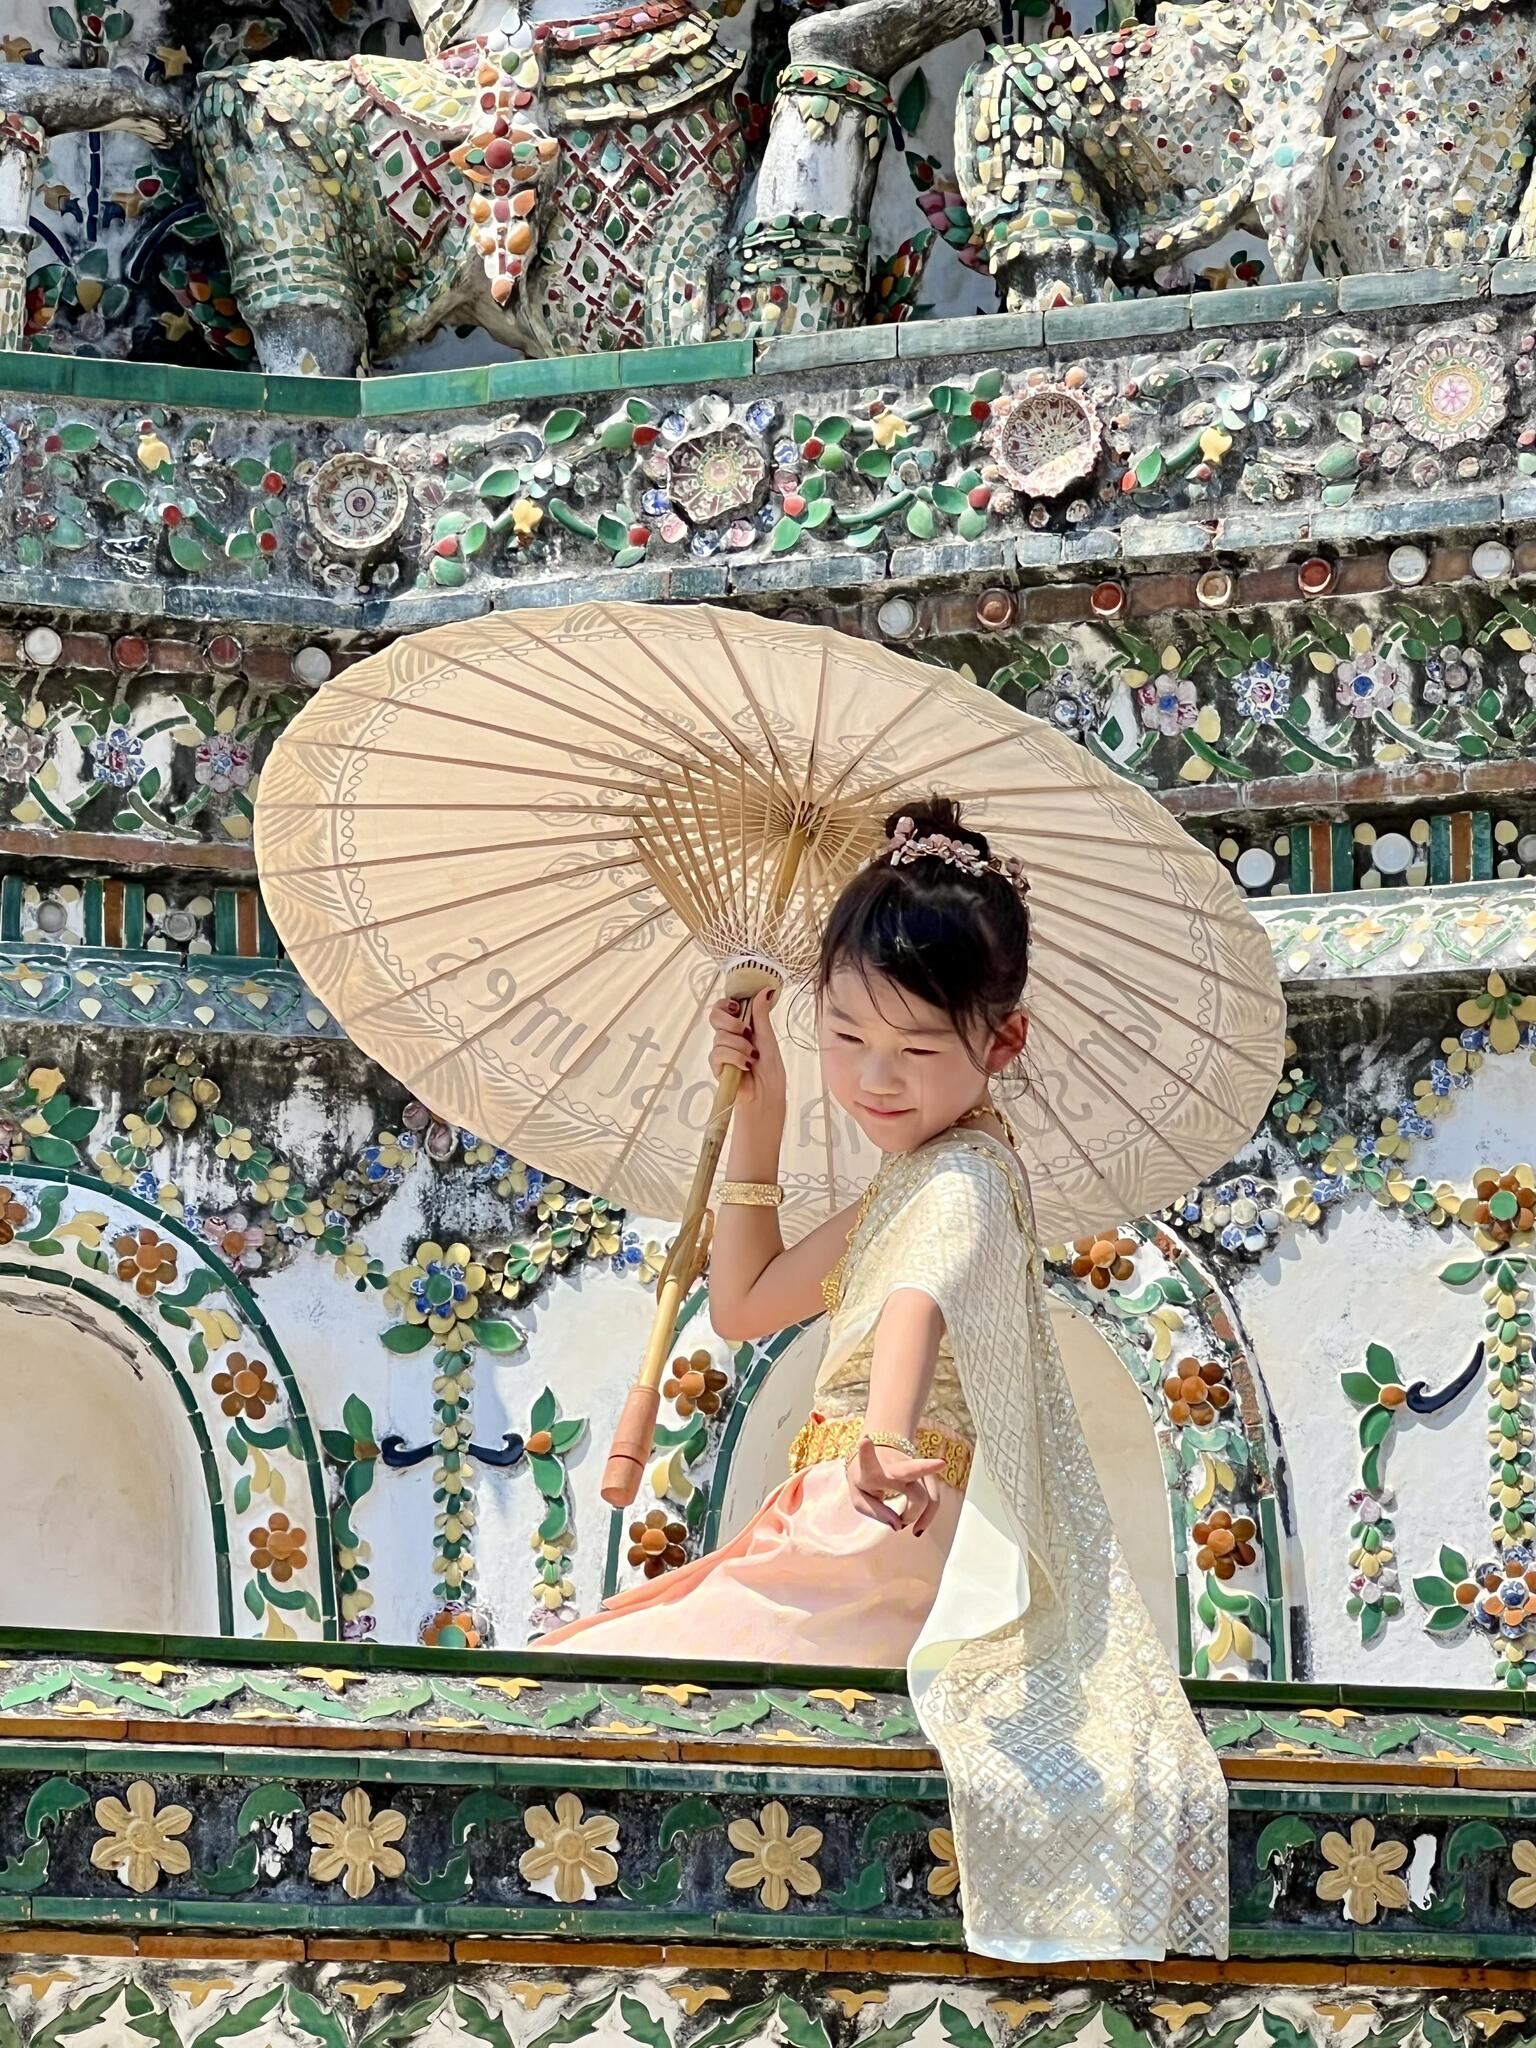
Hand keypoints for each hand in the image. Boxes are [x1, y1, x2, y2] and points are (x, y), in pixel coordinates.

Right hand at [709, 987, 786, 1123]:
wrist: (766, 1095)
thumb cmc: (770, 1070)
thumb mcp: (768, 1038)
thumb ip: (761, 1015)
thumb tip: (766, 990)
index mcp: (741, 1027)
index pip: (723, 1008)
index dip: (726, 1004)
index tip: (736, 1007)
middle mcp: (729, 1037)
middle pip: (715, 1017)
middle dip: (731, 1022)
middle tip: (746, 1032)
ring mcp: (721, 1052)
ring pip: (720, 1036)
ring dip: (740, 1046)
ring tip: (753, 1057)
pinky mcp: (717, 1066)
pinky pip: (717, 1053)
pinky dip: (734, 1058)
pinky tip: (745, 1066)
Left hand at [844, 1437, 945, 1534]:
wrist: (877, 1454)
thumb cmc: (866, 1479)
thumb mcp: (859, 1497)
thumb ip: (876, 1512)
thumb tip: (898, 1525)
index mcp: (872, 1469)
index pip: (868, 1461)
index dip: (866, 1451)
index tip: (865, 1441)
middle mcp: (895, 1467)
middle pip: (912, 1470)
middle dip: (926, 1466)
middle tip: (941, 1463)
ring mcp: (914, 1470)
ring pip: (926, 1495)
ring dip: (915, 1515)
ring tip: (902, 1524)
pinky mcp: (926, 1476)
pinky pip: (932, 1500)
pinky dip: (926, 1517)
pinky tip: (918, 1529)